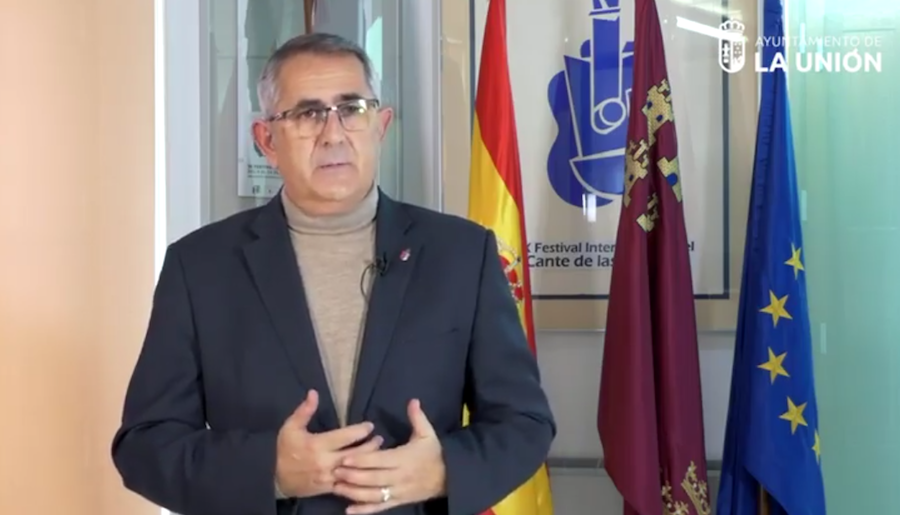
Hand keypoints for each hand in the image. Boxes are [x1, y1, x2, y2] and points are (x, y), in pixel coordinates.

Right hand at [275, 390, 383, 497]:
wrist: (276, 479)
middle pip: (356, 454)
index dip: (361, 430)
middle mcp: (325, 461)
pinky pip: (349, 483)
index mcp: (317, 445)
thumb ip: (304, 411)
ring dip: (369, 460)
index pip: (346, 436)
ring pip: (355, 469)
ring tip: (378, 451)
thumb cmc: (285, 450)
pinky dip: (360, 476)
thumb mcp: (290, 427)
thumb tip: (314, 392)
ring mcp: (328, 477)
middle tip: (379, 438)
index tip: (370, 426)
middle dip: (371, 445)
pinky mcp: (329, 488)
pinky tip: (368, 470)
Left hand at [333, 399, 445, 513]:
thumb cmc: (434, 453)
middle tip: (334, 471)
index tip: (345, 458)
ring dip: (354, 493)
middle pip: (374, 479)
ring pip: (374, 495)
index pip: (380, 461)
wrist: (449, 477)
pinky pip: (380, 507)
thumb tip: (412, 400)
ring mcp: (398, 492)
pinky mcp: (398, 502)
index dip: (362, 460)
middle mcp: (400, 477)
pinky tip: (348, 510)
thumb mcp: (428, 434)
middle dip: (353, 476)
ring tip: (336, 488)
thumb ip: (418, 417)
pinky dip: (364, 510)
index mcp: (405, 459)